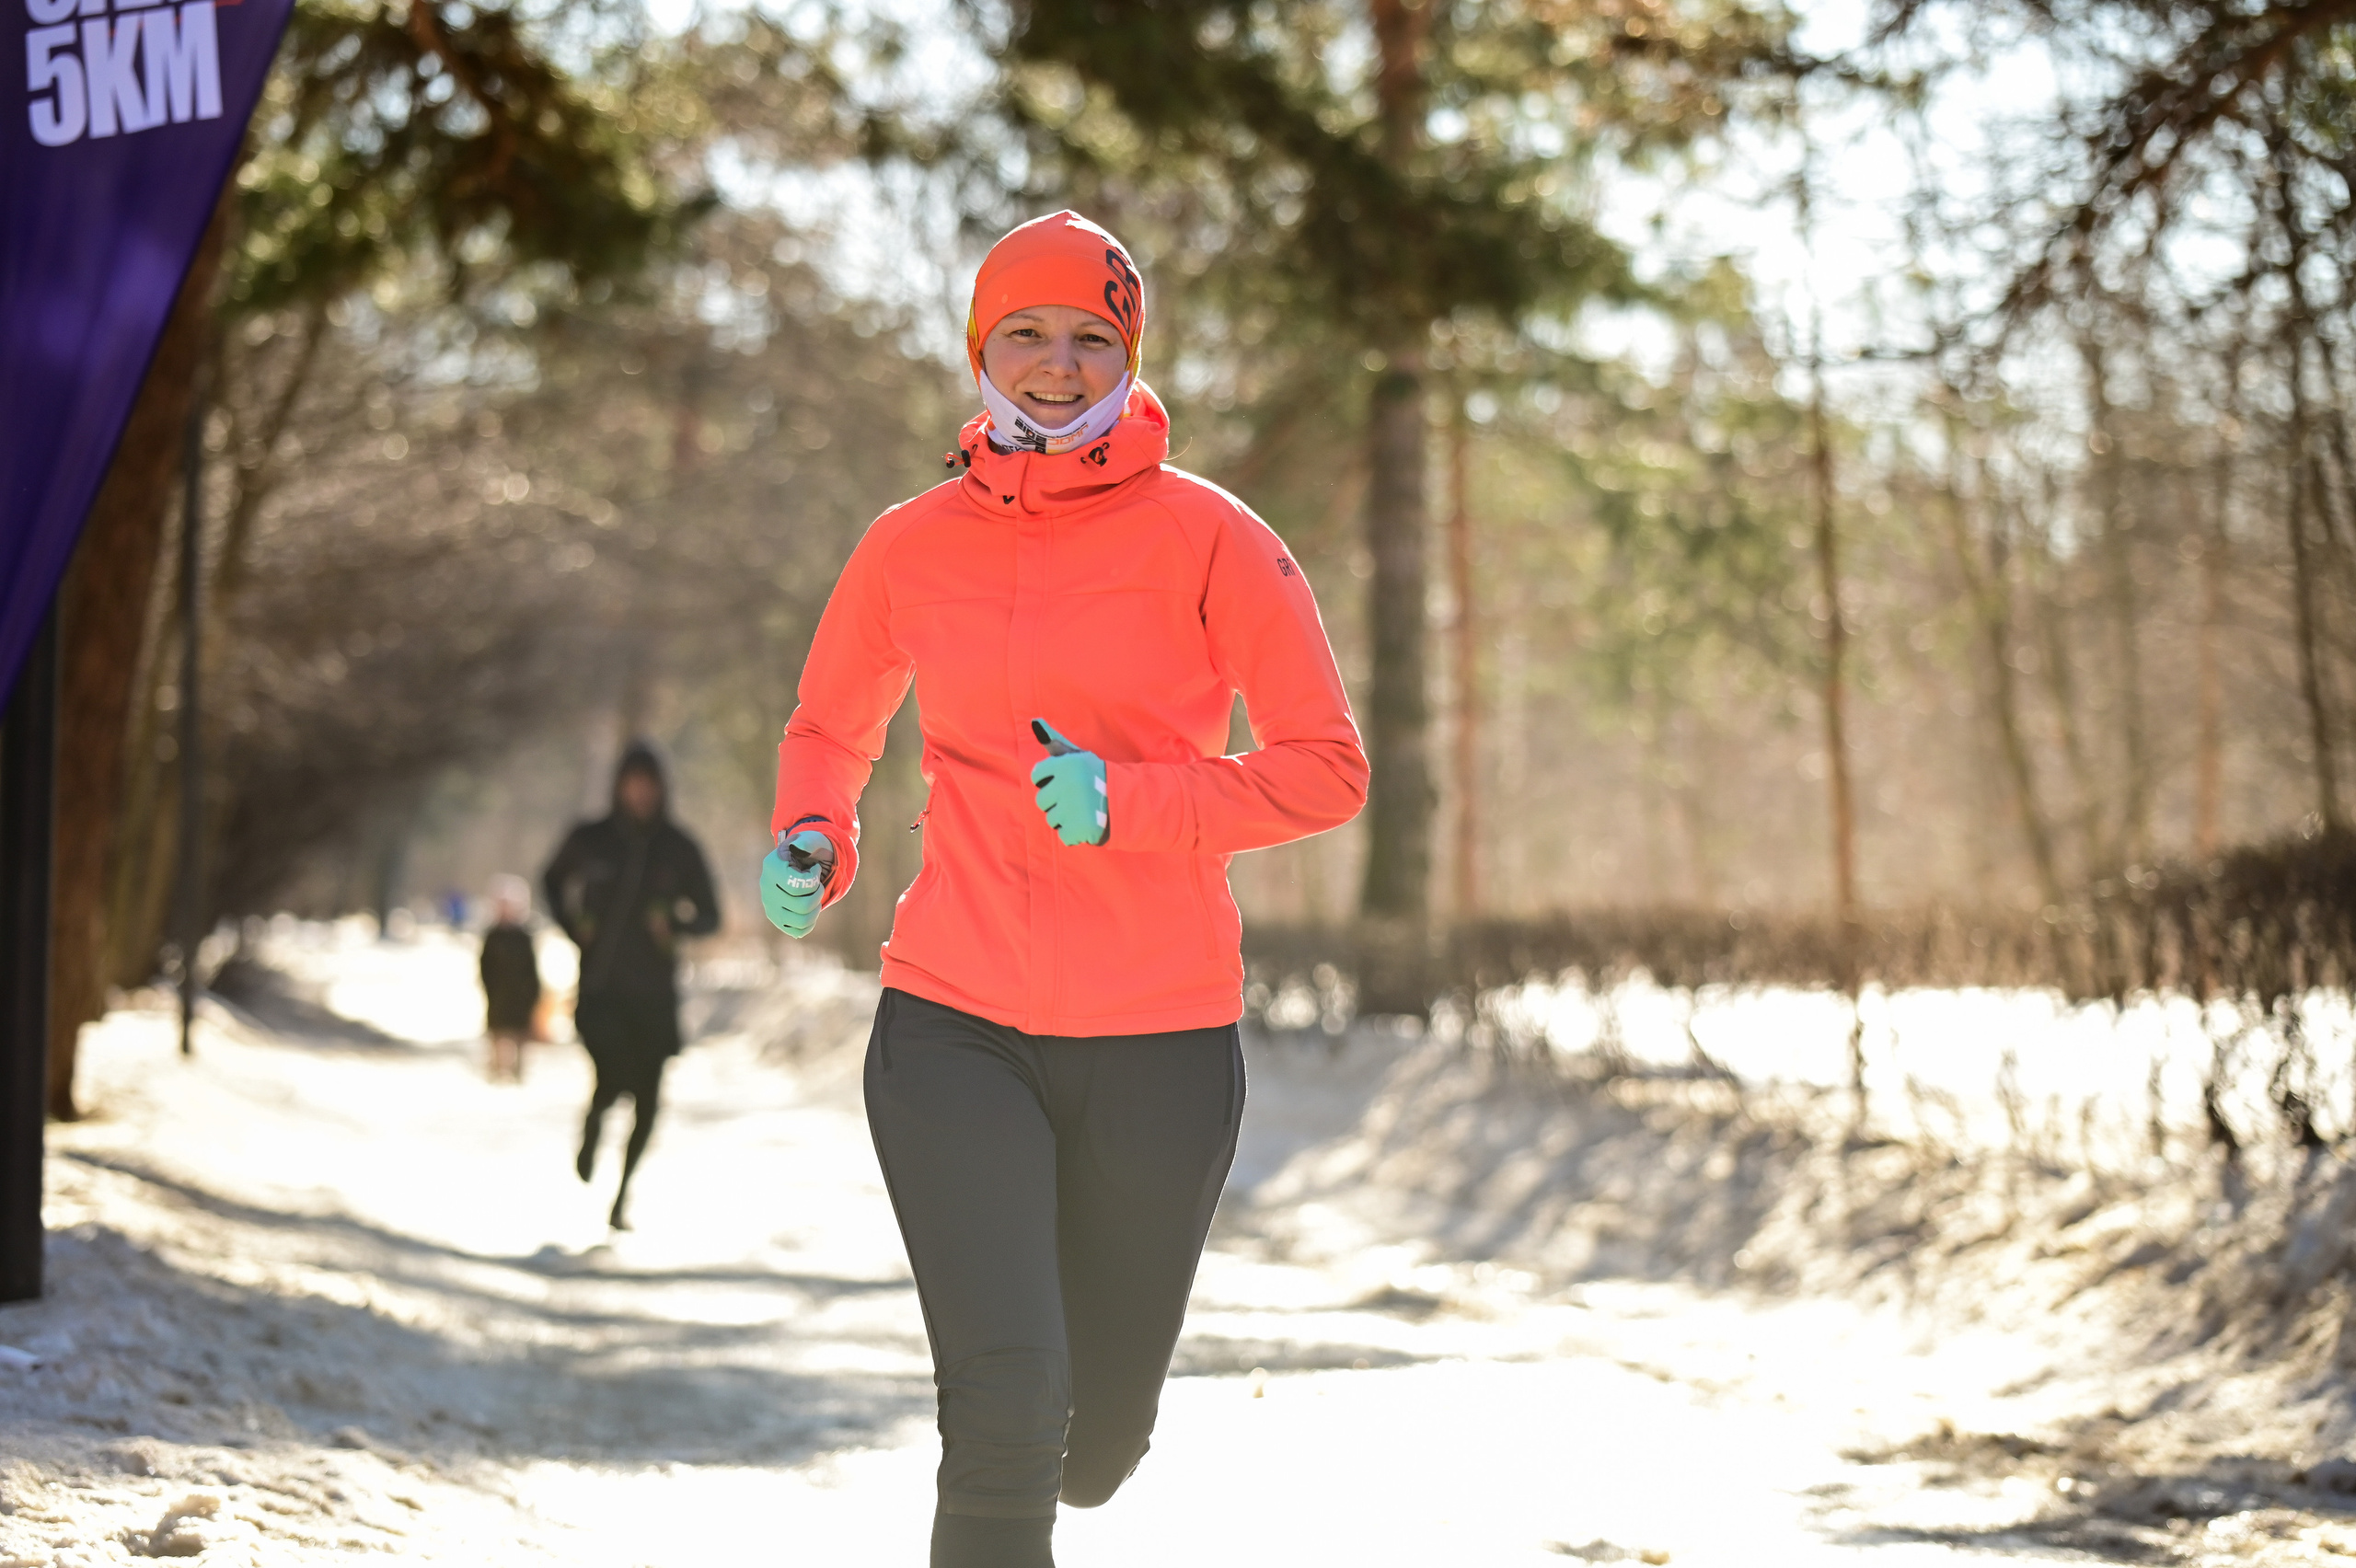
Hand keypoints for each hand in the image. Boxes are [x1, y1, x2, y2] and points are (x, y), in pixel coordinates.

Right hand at [761, 829, 835, 937]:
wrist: (803, 860)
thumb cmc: (809, 849)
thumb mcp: (811, 840)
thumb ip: (807, 842)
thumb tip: (800, 848)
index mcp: (771, 865)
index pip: (797, 886)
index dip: (813, 880)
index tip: (815, 869)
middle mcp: (766, 886)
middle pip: (801, 906)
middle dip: (817, 894)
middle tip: (818, 884)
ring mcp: (769, 905)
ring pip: (801, 920)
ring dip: (816, 909)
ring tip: (815, 896)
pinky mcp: (776, 918)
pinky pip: (797, 931)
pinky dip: (810, 922)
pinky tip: (811, 909)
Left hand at [1029, 718, 1107, 846]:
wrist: (1128, 799)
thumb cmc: (1097, 776)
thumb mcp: (1077, 755)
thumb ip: (1054, 740)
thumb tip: (1034, 722)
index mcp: (1066, 764)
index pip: (1037, 775)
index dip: (1049, 780)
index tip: (1066, 781)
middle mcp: (1068, 784)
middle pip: (1041, 800)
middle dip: (1057, 802)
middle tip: (1078, 798)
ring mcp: (1073, 808)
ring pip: (1051, 819)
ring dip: (1066, 819)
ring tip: (1084, 810)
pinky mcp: (1080, 828)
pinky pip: (1064, 836)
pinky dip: (1076, 834)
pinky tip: (1088, 823)